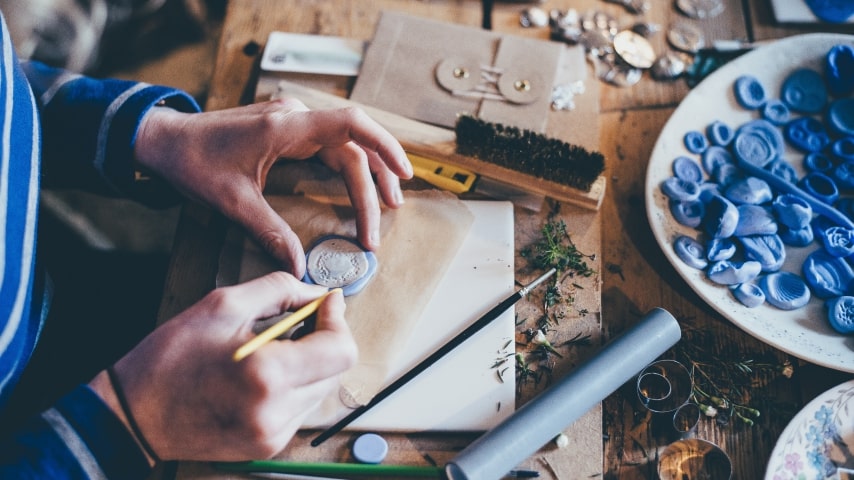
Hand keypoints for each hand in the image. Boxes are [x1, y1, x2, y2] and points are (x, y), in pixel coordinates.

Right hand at [89, 272, 356, 461]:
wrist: (133, 415)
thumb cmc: (171, 357)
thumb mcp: (222, 305)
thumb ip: (279, 290)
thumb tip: (318, 294)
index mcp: (267, 375)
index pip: (341, 350)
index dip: (337, 320)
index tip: (326, 303)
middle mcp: (277, 411)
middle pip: (336, 370)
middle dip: (325, 339)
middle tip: (299, 320)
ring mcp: (274, 434)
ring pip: (322, 389)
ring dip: (310, 363)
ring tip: (274, 348)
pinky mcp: (268, 446)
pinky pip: (301, 408)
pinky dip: (294, 385)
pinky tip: (264, 374)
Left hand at [133, 98, 412, 276]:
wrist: (165, 140)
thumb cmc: (193, 162)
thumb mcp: (232, 202)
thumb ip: (270, 232)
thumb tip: (299, 266)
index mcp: (285, 127)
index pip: (350, 124)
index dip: (383, 145)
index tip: (403, 173)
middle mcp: (295, 119)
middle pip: (353, 146)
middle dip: (374, 181)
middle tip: (386, 218)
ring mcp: (293, 122)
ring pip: (345, 145)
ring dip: (368, 173)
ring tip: (387, 204)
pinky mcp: (289, 130)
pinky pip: (331, 145)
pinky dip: (350, 166)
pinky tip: (359, 186)